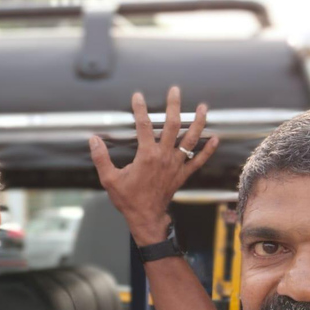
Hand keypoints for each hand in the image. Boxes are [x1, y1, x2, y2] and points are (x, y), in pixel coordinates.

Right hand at [89, 87, 218, 244]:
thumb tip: (94, 140)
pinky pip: (198, 160)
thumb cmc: (128, 199)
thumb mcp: (109, 179)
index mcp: (147, 155)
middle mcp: (164, 156)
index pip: (144, 126)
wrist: (145, 217)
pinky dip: (208, 150)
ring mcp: (176, 165)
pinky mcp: (182, 175)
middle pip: (173, 125)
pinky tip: (215, 139)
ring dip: (198, 122)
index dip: (140, 109)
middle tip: (175, 91)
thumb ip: (101, 158)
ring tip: (203, 108)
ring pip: (191, 139)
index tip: (137, 97)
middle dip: (174, 106)